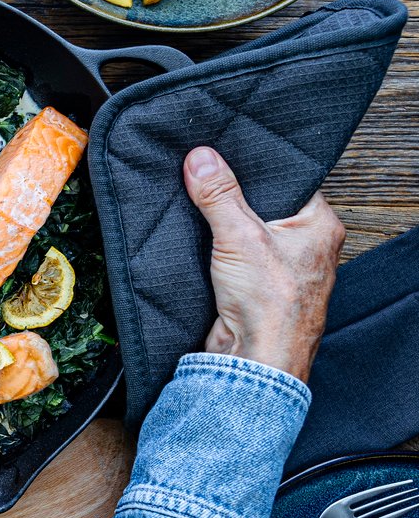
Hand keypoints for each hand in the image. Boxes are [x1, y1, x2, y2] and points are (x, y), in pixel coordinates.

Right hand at [183, 145, 344, 381]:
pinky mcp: (256, 288)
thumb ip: (219, 195)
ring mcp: (281, 269)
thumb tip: (201, 159)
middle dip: (233, 199)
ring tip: (198, 210)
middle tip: (205, 180)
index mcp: (319, 226)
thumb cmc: (271, 306)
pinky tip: (198, 245)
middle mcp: (306, 247)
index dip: (255, 170)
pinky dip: (216, 252)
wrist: (257, 361)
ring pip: (246, 234)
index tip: (225, 156)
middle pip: (263, 208)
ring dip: (222, 228)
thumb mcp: (239, 236)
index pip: (288, 182)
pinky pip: (233, 258)